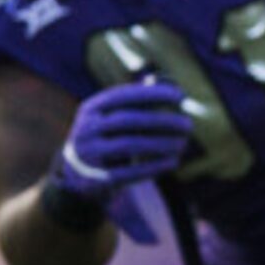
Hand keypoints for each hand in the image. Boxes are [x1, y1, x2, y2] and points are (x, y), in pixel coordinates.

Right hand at [52, 77, 189, 244]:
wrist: (76, 174)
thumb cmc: (106, 138)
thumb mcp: (109, 118)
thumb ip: (135, 104)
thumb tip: (171, 86)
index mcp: (91, 108)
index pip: (122, 96)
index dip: (152, 94)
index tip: (179, 96)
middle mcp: (86, 128)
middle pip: (128, 120)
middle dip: (162, 121)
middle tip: (188, 124)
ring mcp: (90, 153)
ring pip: (130, 145)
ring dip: (162, 143)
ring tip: (183, 143)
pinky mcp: (98, 177)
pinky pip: (130, 171)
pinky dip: (155, 166)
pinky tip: (173, 161)